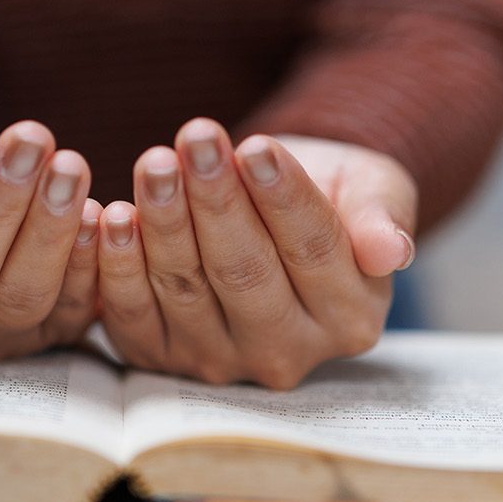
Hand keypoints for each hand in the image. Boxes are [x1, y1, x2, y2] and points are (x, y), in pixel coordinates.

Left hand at [95, 119, 416, 387]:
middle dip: (216, 201)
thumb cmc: (333, 194)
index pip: (314, 253)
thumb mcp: (374, 191)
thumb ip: (383, 217)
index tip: (257, 145)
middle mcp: (288, 356)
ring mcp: (221, 363)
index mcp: (351, 320)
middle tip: (196, 138)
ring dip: (164, 222)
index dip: (283, 199)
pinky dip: (117, 265)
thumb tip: (391, 250)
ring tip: (157, 162)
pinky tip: (111, 214)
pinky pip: (133, 315)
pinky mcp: (162, 358)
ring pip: (186, 290)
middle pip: (245, 275)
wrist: (279, 212)